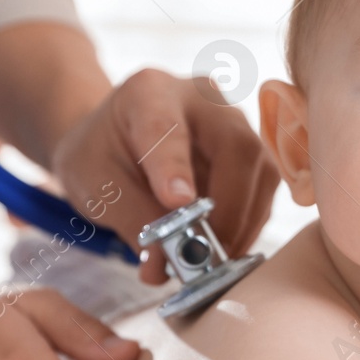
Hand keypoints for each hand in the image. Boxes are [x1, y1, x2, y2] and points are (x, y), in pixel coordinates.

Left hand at [51, 67, 280, 282]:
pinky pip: (264, 191)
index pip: (166, 127)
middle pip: (236, 146)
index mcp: (148, 93)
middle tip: (207, 252)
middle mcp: (202, 99)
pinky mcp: (251, 153)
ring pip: (261, 170)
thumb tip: (165, 266)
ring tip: (215, 260)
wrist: (116, 138)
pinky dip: (247, 226)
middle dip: (228, 207)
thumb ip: (130, 220)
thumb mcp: (96, 185)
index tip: (177, 202)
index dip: (174, 167)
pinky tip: (224, 247)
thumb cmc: (103, 154)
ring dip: (243, 223)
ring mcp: (234, 124)